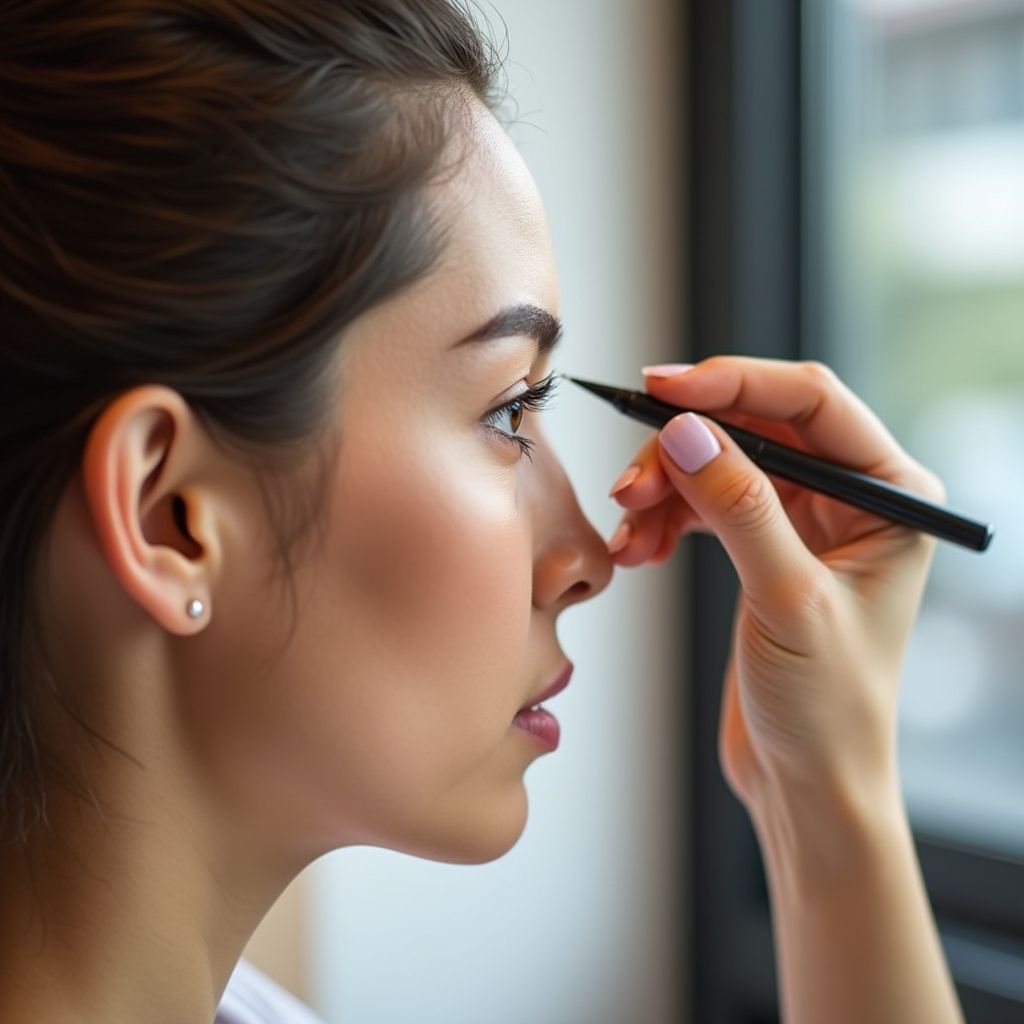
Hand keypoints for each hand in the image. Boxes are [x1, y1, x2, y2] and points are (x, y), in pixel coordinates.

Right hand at [607, 357, 945, 816]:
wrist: (807, 781)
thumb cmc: (828, 707)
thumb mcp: (786, 599)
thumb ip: (739, 508)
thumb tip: (687, 433)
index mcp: (890, 495)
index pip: (810, 402)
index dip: (733, 383)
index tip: (664, 388)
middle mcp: (851, 497)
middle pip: (753, 428)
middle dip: (684, 449)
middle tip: (630, 482)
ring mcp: (803, 521)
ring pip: (718, 464)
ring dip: (664, 490)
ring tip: (629, 534)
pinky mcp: (762, 548)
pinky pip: (702, 504)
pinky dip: (663, 520)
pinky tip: (637, 551)